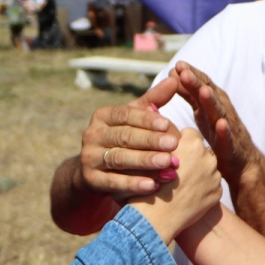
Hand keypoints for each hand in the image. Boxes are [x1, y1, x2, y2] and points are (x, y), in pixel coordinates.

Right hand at [77, 77, 182, 196]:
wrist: (93, 171)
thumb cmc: (122, 139)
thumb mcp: (134, 119)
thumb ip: (154, 100)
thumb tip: (174, 78)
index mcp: (102, 116)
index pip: (125, 114)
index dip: (146, 119)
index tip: (167, 124)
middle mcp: (92, 134)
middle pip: (124, 136)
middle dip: (150, 141)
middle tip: (174, 145)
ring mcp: (89, 157)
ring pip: (119, 159)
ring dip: (145, 162)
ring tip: (168, 164)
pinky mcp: (90, 179)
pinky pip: (113, 182)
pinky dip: (133, 184)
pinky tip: (153, 186)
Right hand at [129, 128, 222, 243]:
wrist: (154, 218)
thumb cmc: (146, 183)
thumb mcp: (149, 154)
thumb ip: (160, 138)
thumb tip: (161, 121)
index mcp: (192, 142)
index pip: (189, 134)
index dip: (177, 145)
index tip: (168, 156)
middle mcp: (207, 156)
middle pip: (201, 150)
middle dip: (191, 158)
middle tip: (174, 172)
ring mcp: (214, 176)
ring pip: (208, 168)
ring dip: (198, 173)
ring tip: (179, 186)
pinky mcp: (217, 193)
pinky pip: (211, 185)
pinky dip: (202, 189)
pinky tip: (187, 196)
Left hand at [169, 63, 260, 187]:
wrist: (241, 162)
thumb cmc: (219, 133)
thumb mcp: (201, 111)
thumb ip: (189, 94)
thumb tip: (173, 75)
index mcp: (213, 102)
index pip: (202, 84)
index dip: (191, 74)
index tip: (178, 65)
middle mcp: (221, 110)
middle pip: (209, 93)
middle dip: (197, 81)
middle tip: (184, 71)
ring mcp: (228, 127)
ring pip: (219, 111)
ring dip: (211, 101)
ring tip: (203, 91)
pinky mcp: (231, 145)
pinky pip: (228, 136)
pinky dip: (225, 129)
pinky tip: (221, 124)